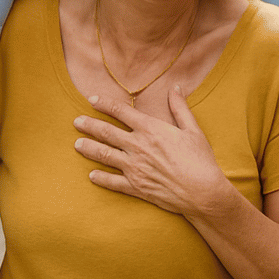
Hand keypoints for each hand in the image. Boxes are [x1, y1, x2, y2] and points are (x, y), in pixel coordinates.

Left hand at [73, 87, 230, 215]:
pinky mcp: (136, 187)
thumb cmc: (200, 160)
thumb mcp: (193, 130)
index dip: (105, 104)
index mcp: (151, 129)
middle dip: (89, 125)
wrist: (202, 192)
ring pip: (104, 155)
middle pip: (107, 132)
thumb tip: (176, 87)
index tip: (92, 99)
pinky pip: (112, 182)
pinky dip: (101, 178)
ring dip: (89, 149)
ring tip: (77, 145)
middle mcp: (138, 146)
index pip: (122, 112)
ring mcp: (134, 168)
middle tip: (76, 122)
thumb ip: (180, 108)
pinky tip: (92, 175)